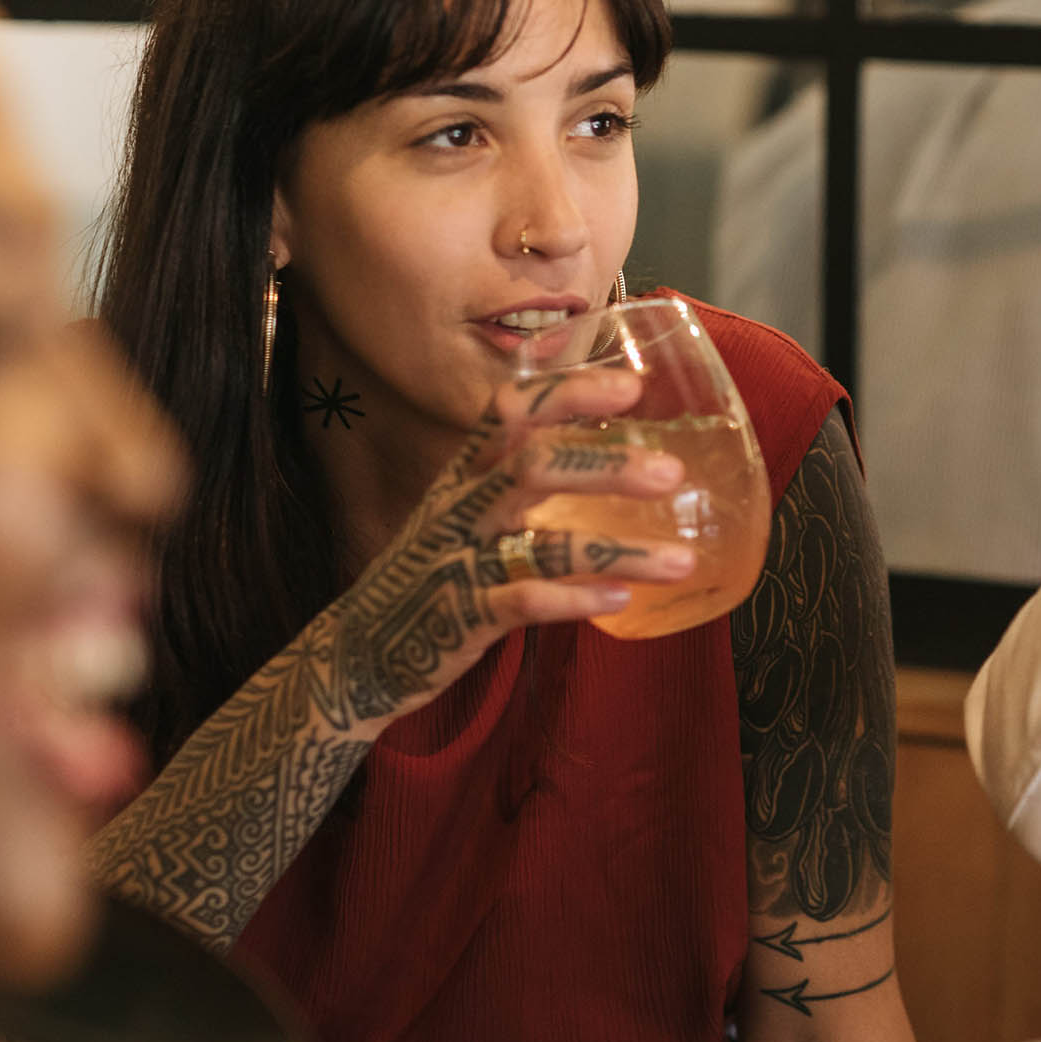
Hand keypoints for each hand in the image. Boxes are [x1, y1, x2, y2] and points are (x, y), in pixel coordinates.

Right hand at [305, 364, 696, 735]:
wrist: (359, 655)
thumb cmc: (429, 578)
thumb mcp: (464, 514)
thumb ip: (518, 483)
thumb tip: (604, 454)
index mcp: (463, 476)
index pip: (510, 412)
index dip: (569, 392)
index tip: (631, 386)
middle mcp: (461, 509)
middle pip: (533, 466)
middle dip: (606, 466)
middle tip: (672, 473)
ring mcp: (460, 564)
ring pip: (546, 544)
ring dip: (621, 551)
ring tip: (681, 560)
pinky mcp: (462, 618)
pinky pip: (525, 601)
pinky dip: (577, 599)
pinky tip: (622, 599)